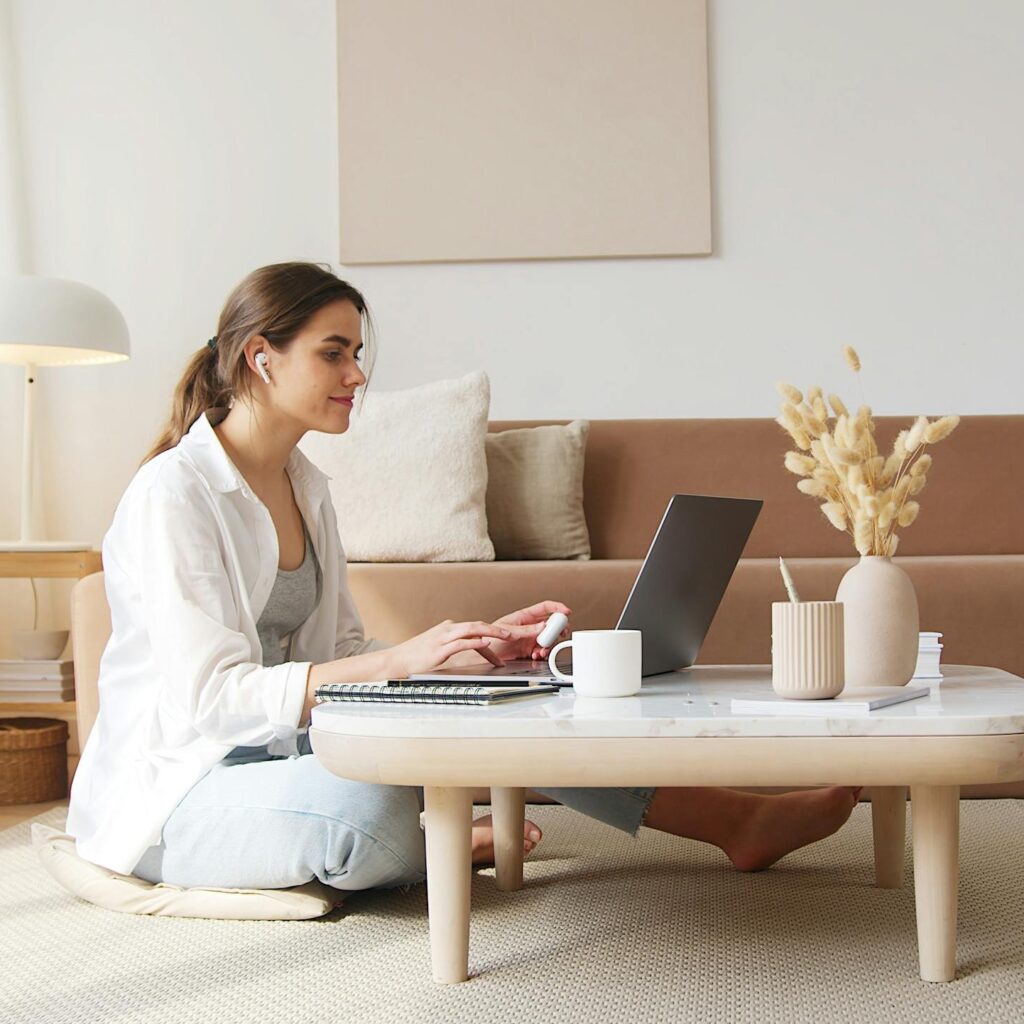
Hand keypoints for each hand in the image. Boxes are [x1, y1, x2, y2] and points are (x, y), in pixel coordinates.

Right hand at [387, 620, 512, 676]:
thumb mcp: (438, 648)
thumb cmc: (415, 657)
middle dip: (499, 629)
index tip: (506, 642)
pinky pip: (462, 642)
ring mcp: (443, 637)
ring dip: (493, 632)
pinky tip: (486, 644)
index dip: (493, 634)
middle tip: (516, 633)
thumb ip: (454, 645)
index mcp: (449, 628)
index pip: (476, 629)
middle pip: (479, 625)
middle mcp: (448, 629)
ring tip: (508, 637)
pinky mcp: (440, 648)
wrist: (395, 661)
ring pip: (474, 629)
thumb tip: (472, 648)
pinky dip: (476, 642)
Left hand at [489, 601, 571, 662]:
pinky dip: (542, 654)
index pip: (545, 608)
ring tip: (542, 650)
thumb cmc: (489, 638)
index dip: (557, 608)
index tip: (566, 612)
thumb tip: (543, 626)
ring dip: (549, 645)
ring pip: (548, 639)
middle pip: (551, 624)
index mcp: (525, 616)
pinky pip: (542, 651)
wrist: (483, 655)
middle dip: (558, 629)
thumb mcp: (508, 632)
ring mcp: (530, 638)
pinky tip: (536, 655)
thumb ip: (527, 630)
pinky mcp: (529, 650)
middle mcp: (530, 626)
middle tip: (560, 634)